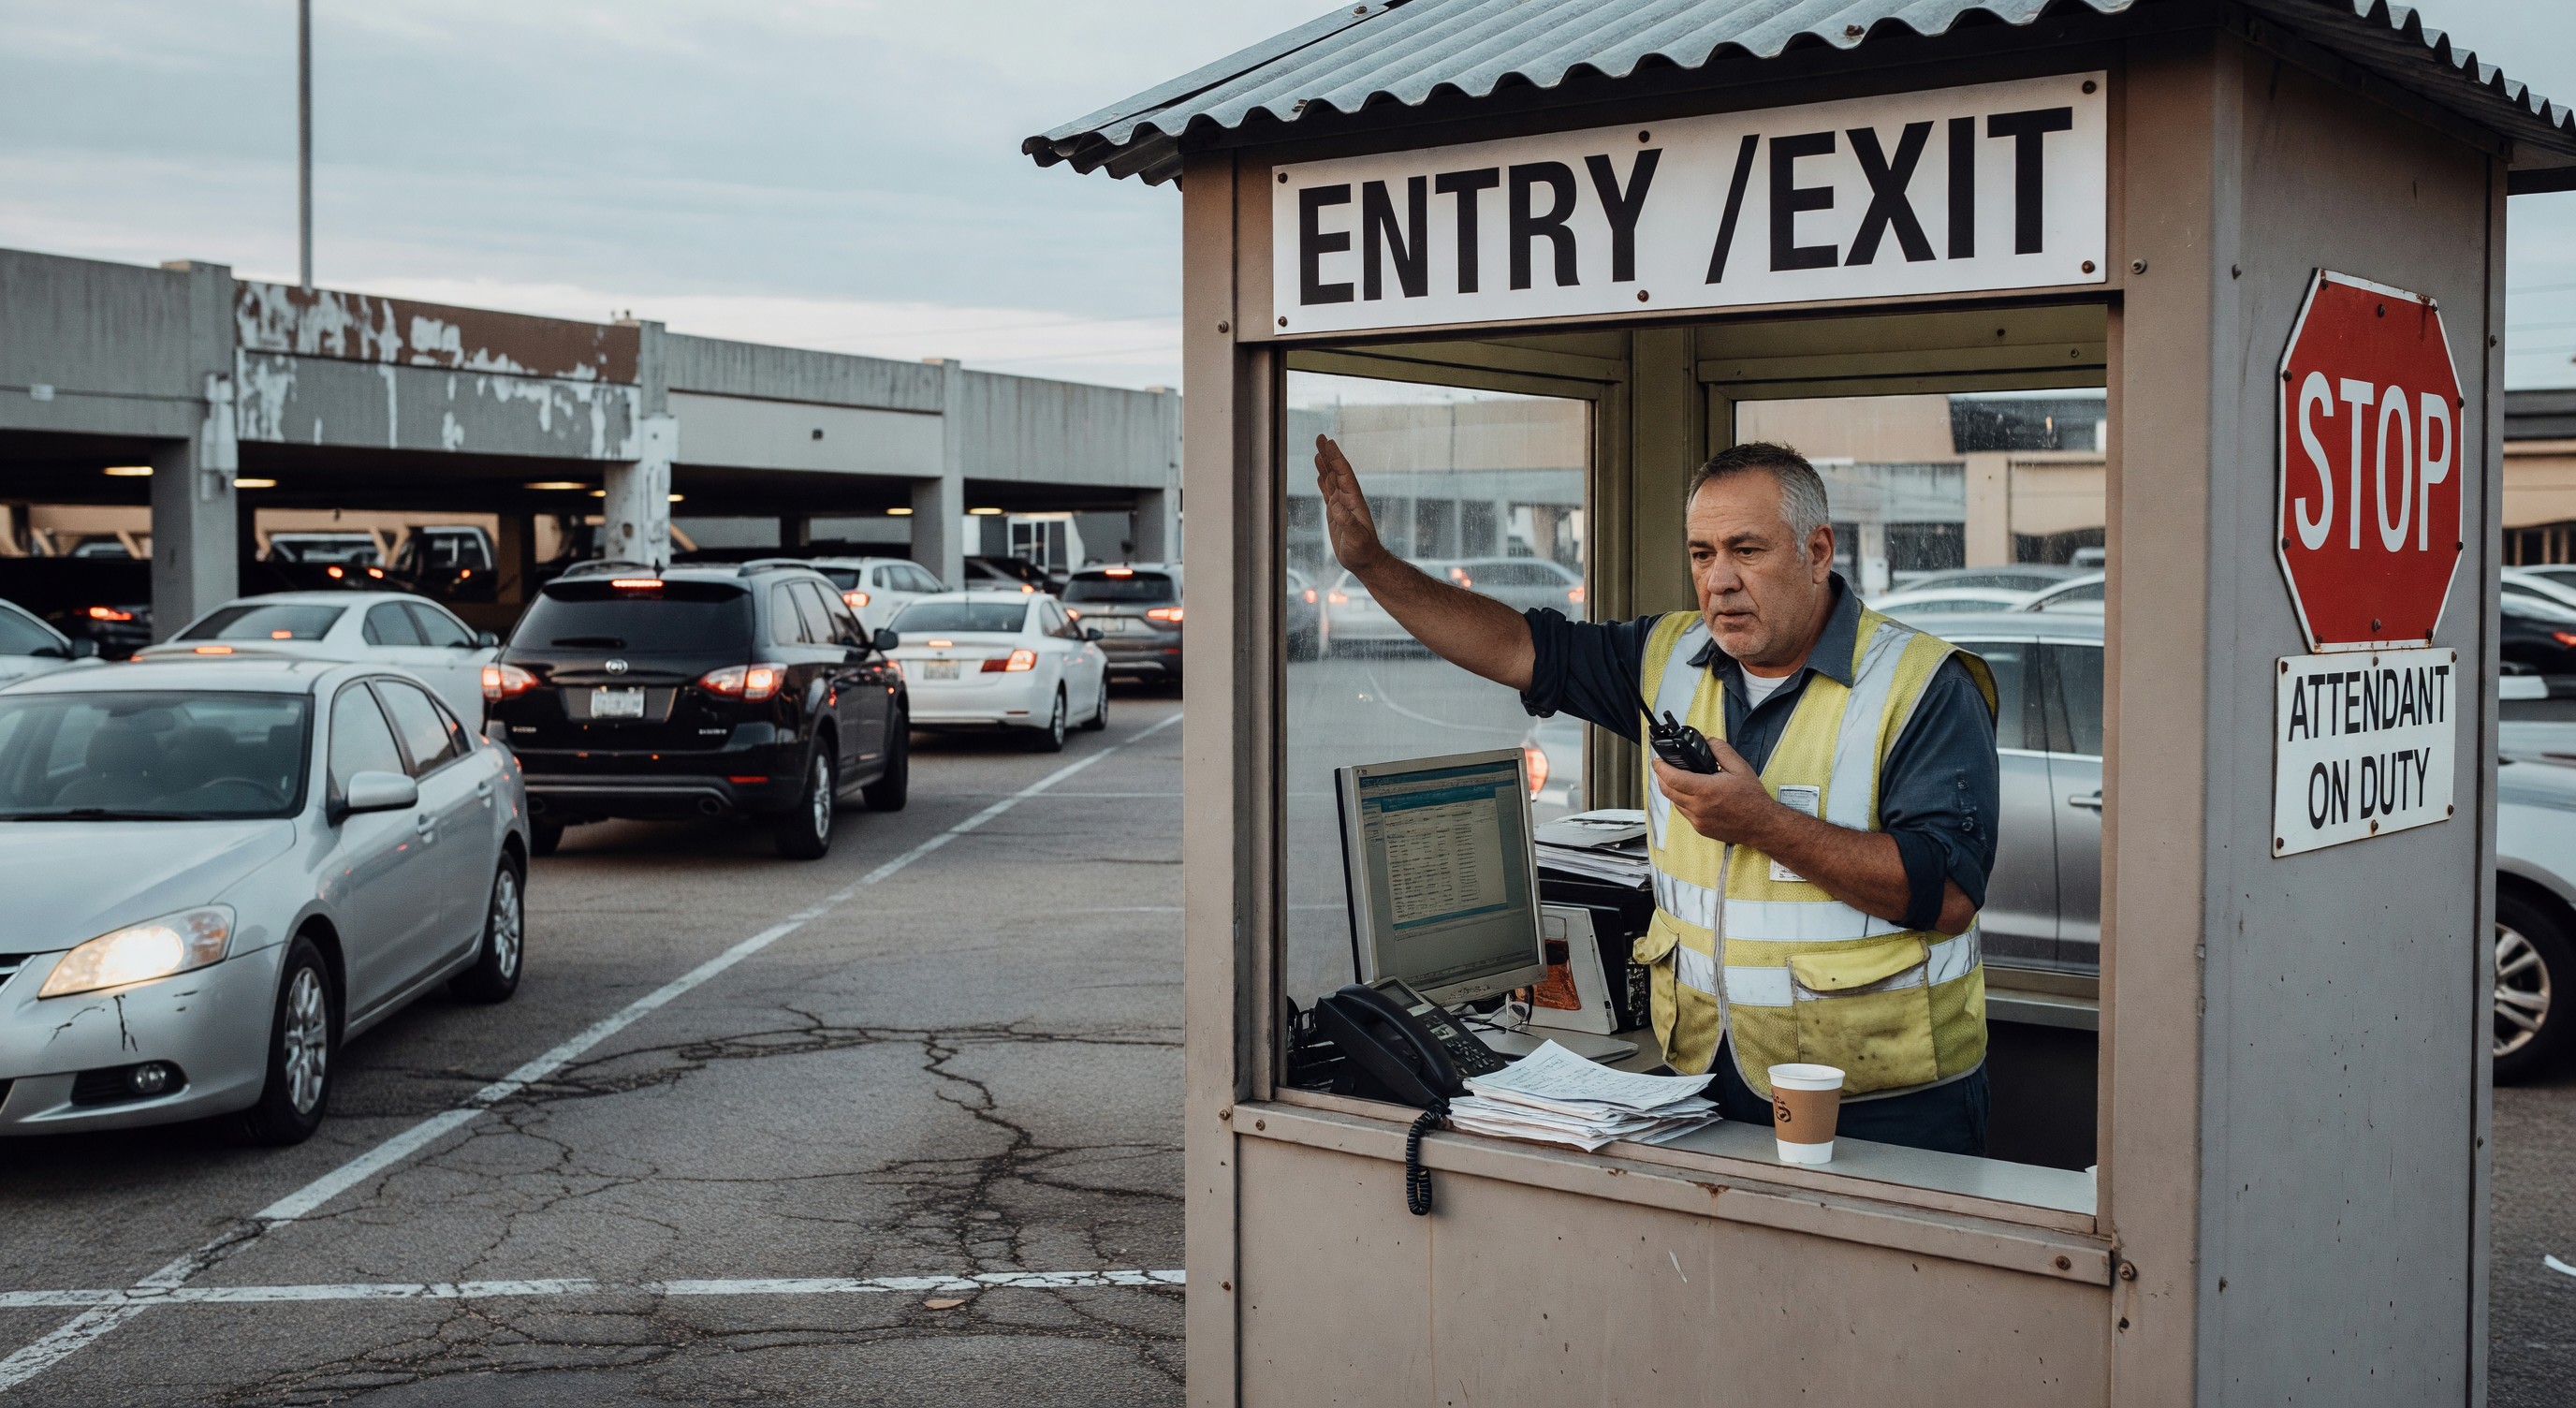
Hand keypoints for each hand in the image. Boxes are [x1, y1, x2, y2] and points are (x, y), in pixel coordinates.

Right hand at [1314, 435, 1389, 573]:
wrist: (1365, 561)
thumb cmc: (1363, 551)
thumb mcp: (1356, 539)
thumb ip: (1347, 522)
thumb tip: (1336, 506)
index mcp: (1354, 501)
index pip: (1343, 474)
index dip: (1336, 458)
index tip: (1328, 443)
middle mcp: (1348, 500)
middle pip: (1336, 472)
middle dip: (1328, 455)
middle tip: (1320, 437)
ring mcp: (1341, 506)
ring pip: (1331, 480)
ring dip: (1324, 465)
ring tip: (1318, 451)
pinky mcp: (1335, 514)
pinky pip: (1327, 493)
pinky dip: (1323, 482)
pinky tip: (1320, 475)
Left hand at [1650, 738, 1783, 846]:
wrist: (1762, 825)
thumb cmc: (1752, 798)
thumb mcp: (1739, 767)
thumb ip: (1720, 750)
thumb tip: (1705, 740)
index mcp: (1706, 790)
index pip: (1672, 778)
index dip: (1661, 767)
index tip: (1658, 760)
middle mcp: (1698, 808)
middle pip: (1667, 791)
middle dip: (1661, 777)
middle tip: (1663, 767)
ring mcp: (1698, 820)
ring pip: (1675, 803)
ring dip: (1672, 790)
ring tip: (1678, 779)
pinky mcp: (1700, 829)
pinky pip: (1684, 813)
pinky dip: (1683, 802)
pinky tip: (1692, 795)